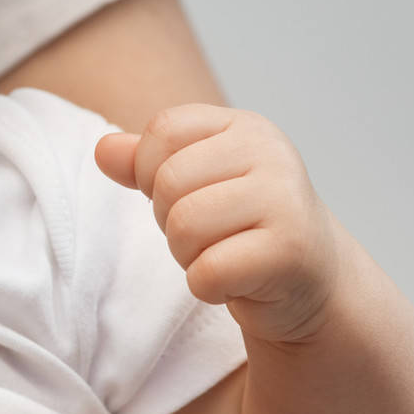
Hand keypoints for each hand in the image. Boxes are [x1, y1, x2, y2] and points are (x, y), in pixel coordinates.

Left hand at [95, 104, 337, 343]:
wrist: (311, 279)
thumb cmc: (241, 224)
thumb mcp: (194, 182)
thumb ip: (144, 163)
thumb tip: (103, 150)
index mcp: (245, 126)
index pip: (163, 131)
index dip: (151, 171)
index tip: (184, 195)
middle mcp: (271, 153)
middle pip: (168, 183)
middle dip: (170, 221)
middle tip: (208, 235)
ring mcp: (285, 200)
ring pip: (184, 227)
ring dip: (187, 255)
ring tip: (221, 255)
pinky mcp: (289, 251)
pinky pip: (208, 271)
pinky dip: (208, 287)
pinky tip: (235, 282)